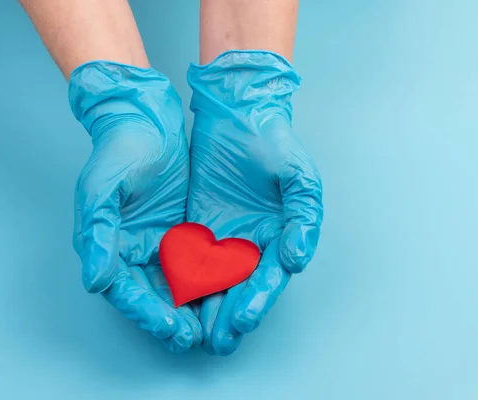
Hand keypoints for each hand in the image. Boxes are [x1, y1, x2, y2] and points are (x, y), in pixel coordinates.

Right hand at [69, 62, 201, 351]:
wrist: (146, 118)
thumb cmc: (118, 150)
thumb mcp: (101, 190)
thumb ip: (97, 235)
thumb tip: (94, 281)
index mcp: (107, 245)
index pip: (125, 291)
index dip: (147, 312)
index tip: (171, 327)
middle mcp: (132, 250)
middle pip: (152, 295)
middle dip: (172, 319)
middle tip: (195, 339)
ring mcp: (159, 242)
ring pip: (177, 284)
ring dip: (193, 308)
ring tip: (213, 329)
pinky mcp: (183, 231)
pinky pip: (197, 261)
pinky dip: (208, 280)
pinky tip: (225, 294)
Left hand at [187, 51, 323, 354]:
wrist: (236, 113)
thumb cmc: (271, 140)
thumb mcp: (298, 175)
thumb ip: (303, 218)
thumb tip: (297, 260)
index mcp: (280, 235)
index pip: (268, 277)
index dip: (258, 300)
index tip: (243, 319)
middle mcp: (250, 241)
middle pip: (240, 287)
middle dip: (229, 315)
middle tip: (217, 341)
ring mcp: (222, 235)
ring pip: (213, 279)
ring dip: (205, 306)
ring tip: (195, 332)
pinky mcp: (195, 225)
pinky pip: (188, 257)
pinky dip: (183, 279)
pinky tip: (174, 297)